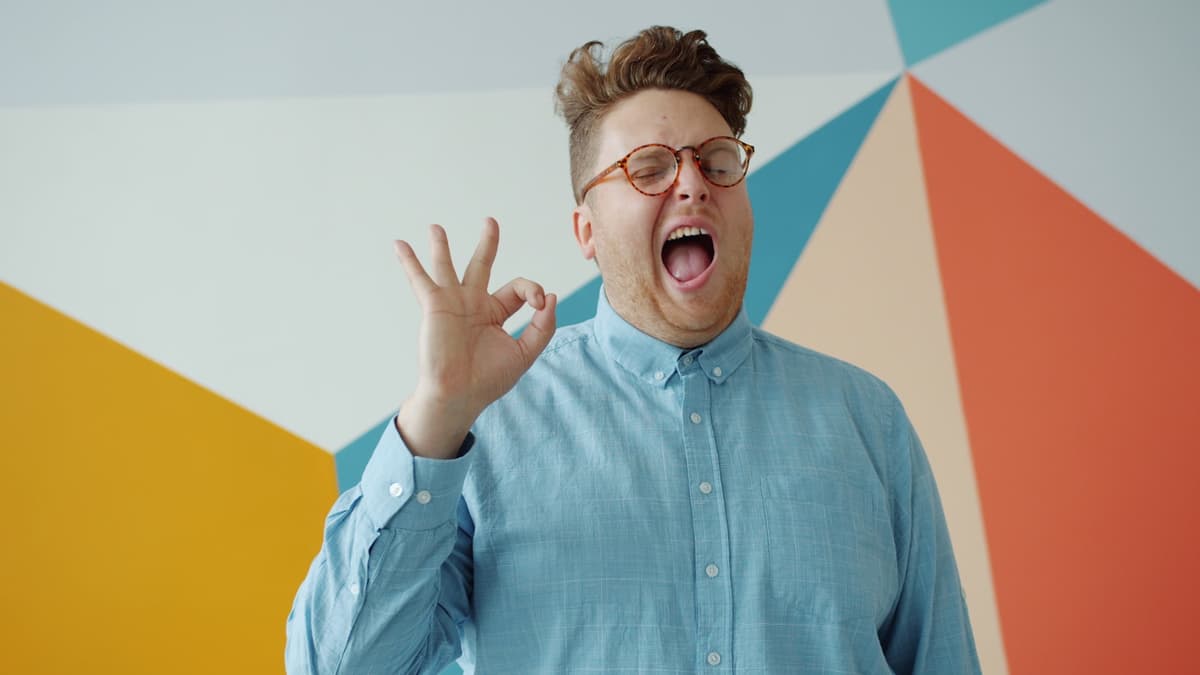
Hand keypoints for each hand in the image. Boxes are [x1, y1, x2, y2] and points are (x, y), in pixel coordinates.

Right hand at [392, 217, 556, 457]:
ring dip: (441, 246)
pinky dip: (409, 261)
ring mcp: (452, 303)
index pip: (518, 289)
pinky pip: (420, 279)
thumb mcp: (525, 352)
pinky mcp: (435, 306)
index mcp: (495, 313)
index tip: (539, 304)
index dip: (533, 291)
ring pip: (447, 266)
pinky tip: (399, 244)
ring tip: (436, 227)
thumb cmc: (488, 380)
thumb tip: (550, 297)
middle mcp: (473, 304)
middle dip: (487, 244)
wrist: (459, 395)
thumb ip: (542, 326)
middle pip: (481, 265)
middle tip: (490, 222)